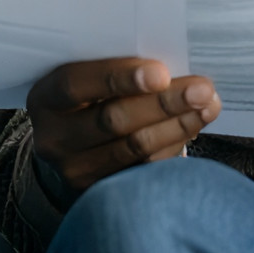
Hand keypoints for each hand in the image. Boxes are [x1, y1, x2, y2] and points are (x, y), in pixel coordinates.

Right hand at [27, 58, 221, 194]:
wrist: (69, 146)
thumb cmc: (86, 96)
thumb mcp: (84, 76)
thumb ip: (114, 65)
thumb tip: (170, 57)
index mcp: (45, 98)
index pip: (76, 85)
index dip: (119, 77)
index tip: (161, 71)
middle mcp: (53, 138)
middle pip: (113, 120)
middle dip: (164, 103)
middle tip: (202, 89)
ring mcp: (75, 172)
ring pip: (134, 148)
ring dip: (178, 125)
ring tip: (208, 106)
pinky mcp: (99, 195)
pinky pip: (144, 169)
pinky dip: (173, 146)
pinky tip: (193, 128)